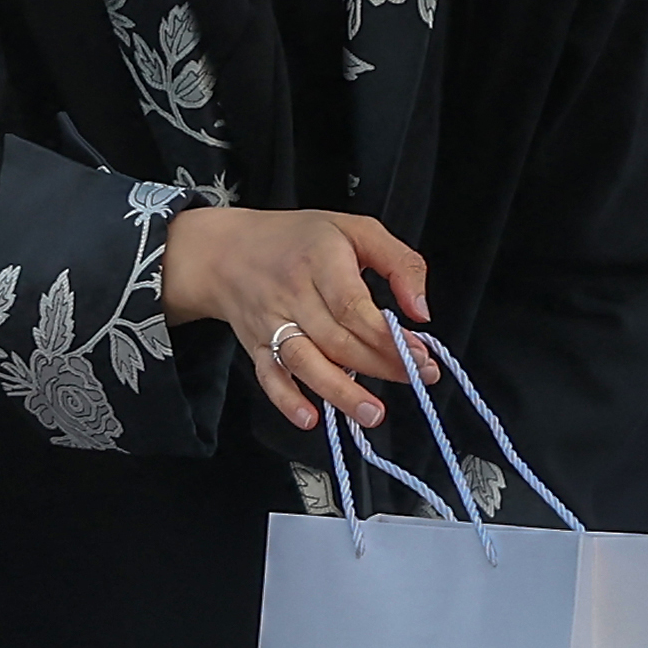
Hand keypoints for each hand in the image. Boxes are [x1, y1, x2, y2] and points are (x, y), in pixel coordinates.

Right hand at [159, 203, 437, 428]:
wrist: (226, 249)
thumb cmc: (299, 239)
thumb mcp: (356, 229)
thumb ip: (399, 262)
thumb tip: (421, 311)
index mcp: (320, 260)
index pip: (354, 307)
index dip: (388, 336)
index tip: (419, 354)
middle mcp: (292, 293)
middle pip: (338, 340)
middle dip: (381, 365)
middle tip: (416, 379)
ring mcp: (270, 323)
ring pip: (306, 363)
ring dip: (341, 392)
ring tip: (372, 413)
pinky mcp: (255, 345)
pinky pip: (269, 377)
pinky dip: (287, 400)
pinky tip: (310, 418)